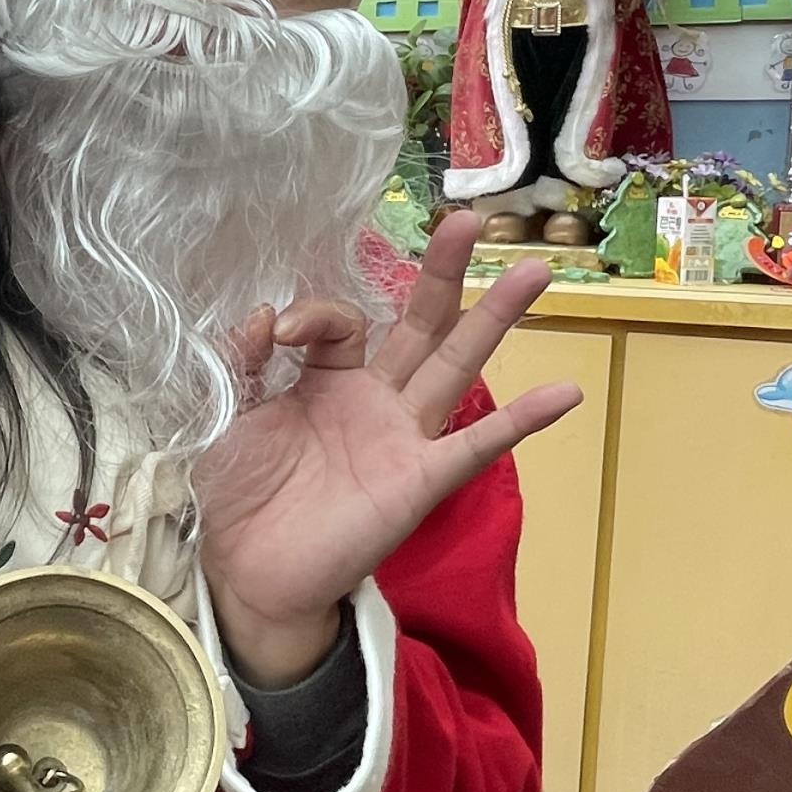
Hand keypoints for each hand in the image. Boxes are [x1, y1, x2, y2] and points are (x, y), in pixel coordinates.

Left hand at [195, 213, 583, 684]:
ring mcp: (402, 439)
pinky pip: (476, 447)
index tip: (276, 332)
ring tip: (537, 271)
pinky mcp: (419, 481)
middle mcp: (373, 401)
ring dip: (495, 319)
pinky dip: (521, 421)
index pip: (340, 324)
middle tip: (471, 219)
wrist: (249, 572)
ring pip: (456, 366)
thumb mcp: (225, 414)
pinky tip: (566, 392)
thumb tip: (266, 313)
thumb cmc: (238, 492)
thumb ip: (241, 360)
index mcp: (326, 380)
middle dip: (444, 272)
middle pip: (420, 324)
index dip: (313, 314)